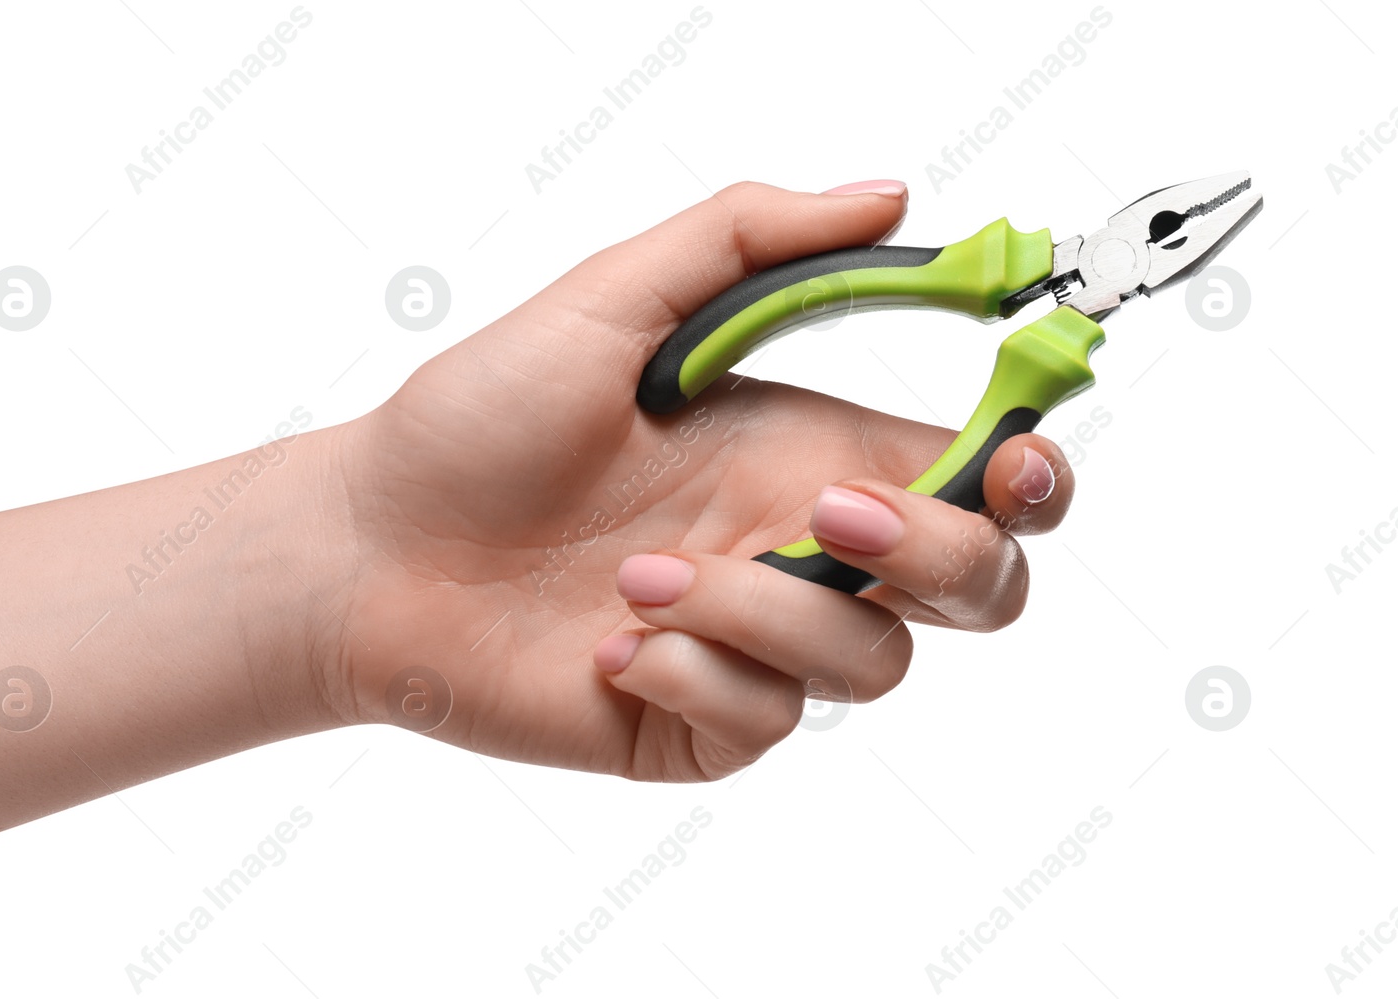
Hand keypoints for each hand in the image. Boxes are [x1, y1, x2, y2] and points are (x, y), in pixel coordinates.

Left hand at [326, 181, 1076, 780]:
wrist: (369, 548)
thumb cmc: (476, 422)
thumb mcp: (609, 300)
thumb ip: (748, 243)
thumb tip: (890, 195)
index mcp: (802, 451)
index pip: (973, 475)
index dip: (1028, 473)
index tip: (1017, 456)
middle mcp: (798, 550)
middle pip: (976, 586)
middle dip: (938, 549)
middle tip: (827, 509)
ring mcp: (757, 646)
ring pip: (871, 661)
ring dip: (758, 608)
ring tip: (633, 574)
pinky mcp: (703, 721)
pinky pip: (768, 721)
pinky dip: (690, 673)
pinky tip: (605, 644)